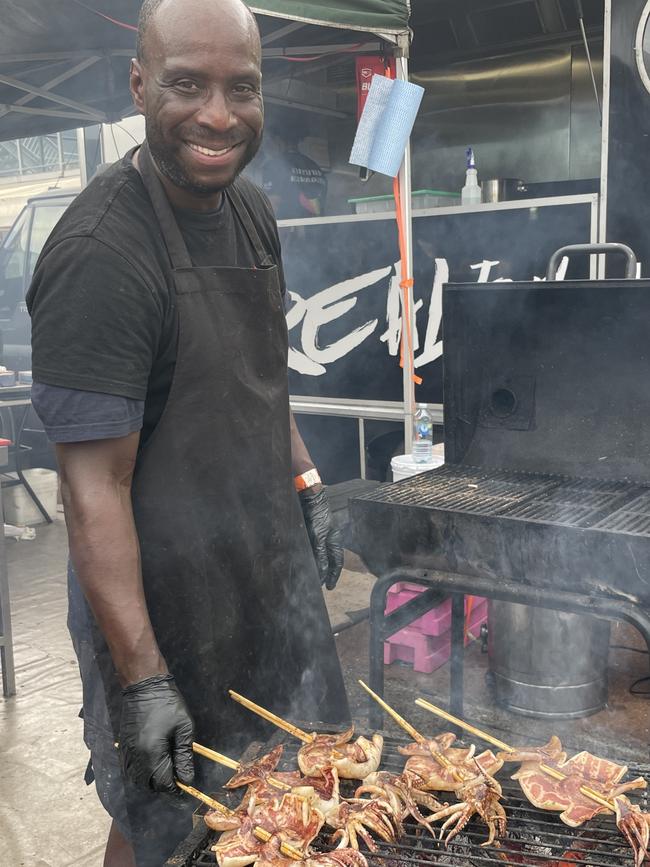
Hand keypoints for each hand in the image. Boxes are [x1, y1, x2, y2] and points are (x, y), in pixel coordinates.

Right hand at [119, 674, 194, 792]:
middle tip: (177, 780)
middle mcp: (136, 757)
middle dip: (163, 787)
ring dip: (151, 782)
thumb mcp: (183, 728)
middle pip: (148, 785)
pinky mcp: (123, 746)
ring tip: (166, 773)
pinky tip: (152, 767)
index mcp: (152, 753)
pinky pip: (129, 770)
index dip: (175, 789)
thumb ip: (184, 756)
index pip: (162, 783)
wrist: (144, 686)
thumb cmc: (168, 704)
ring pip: (136, 780)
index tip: (185, 788)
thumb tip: (187, 779)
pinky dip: (140, 775)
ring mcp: (127, 752)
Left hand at [299, 486, 343, 589]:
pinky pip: (308, 547)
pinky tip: (300, 560)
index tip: (329, 587)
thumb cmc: (317, 514)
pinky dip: (306, 556)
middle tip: (318, 585)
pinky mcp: (309, 531)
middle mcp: (328, 539)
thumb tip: (321, 571)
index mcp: (334, 541)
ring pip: (317, 554)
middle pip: (327, 560)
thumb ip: (320, 553)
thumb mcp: (319, 535)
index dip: (333, 576)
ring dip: (314, 565)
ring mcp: (318, 535)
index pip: (336, 563)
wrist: (308, 496)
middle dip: (324, 573)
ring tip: (308, 576)